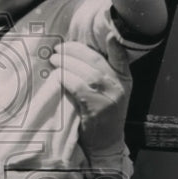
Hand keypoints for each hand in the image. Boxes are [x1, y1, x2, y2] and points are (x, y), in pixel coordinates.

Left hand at [50, 36, 130, 151]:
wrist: (106, 143)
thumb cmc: (103, 115)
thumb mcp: (110, 92)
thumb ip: (103, 74)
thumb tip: (80, 54)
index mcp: (124, 79)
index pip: (120, 57)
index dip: (114, 45)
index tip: (106, 35)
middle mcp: (119, 86)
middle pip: (96, 60)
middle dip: (75, 51)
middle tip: (58, 48)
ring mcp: (109, 97)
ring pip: (86, 72)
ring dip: (67, 63)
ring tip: (53, 59)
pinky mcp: (97, 108)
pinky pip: (79, 87)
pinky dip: (66, 79)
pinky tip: (58, 76)